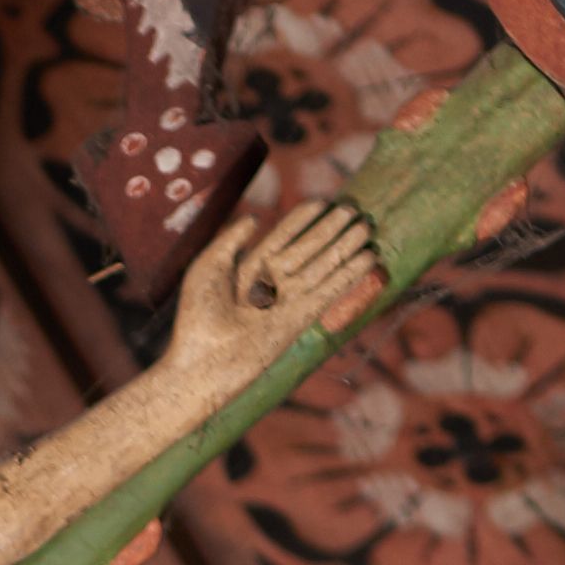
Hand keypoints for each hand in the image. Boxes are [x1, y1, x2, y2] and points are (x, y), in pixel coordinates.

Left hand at [166, 193, 384, 399]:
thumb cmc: (197, 317)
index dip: (302, 219)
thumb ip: (230, 239)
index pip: (283, 237)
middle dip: (331, 230)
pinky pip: (328, 292)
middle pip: (308, 249)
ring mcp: (288, 302)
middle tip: (355, 211)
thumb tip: (255, 218)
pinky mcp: (300, 320)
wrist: (202, 363)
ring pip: (322, 267)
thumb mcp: (208, 267)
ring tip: (367, 227)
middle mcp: (272, 284)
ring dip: (345, 248)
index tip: (323, 201)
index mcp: (250, 269)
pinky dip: (349, 275)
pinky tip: (367, 259)